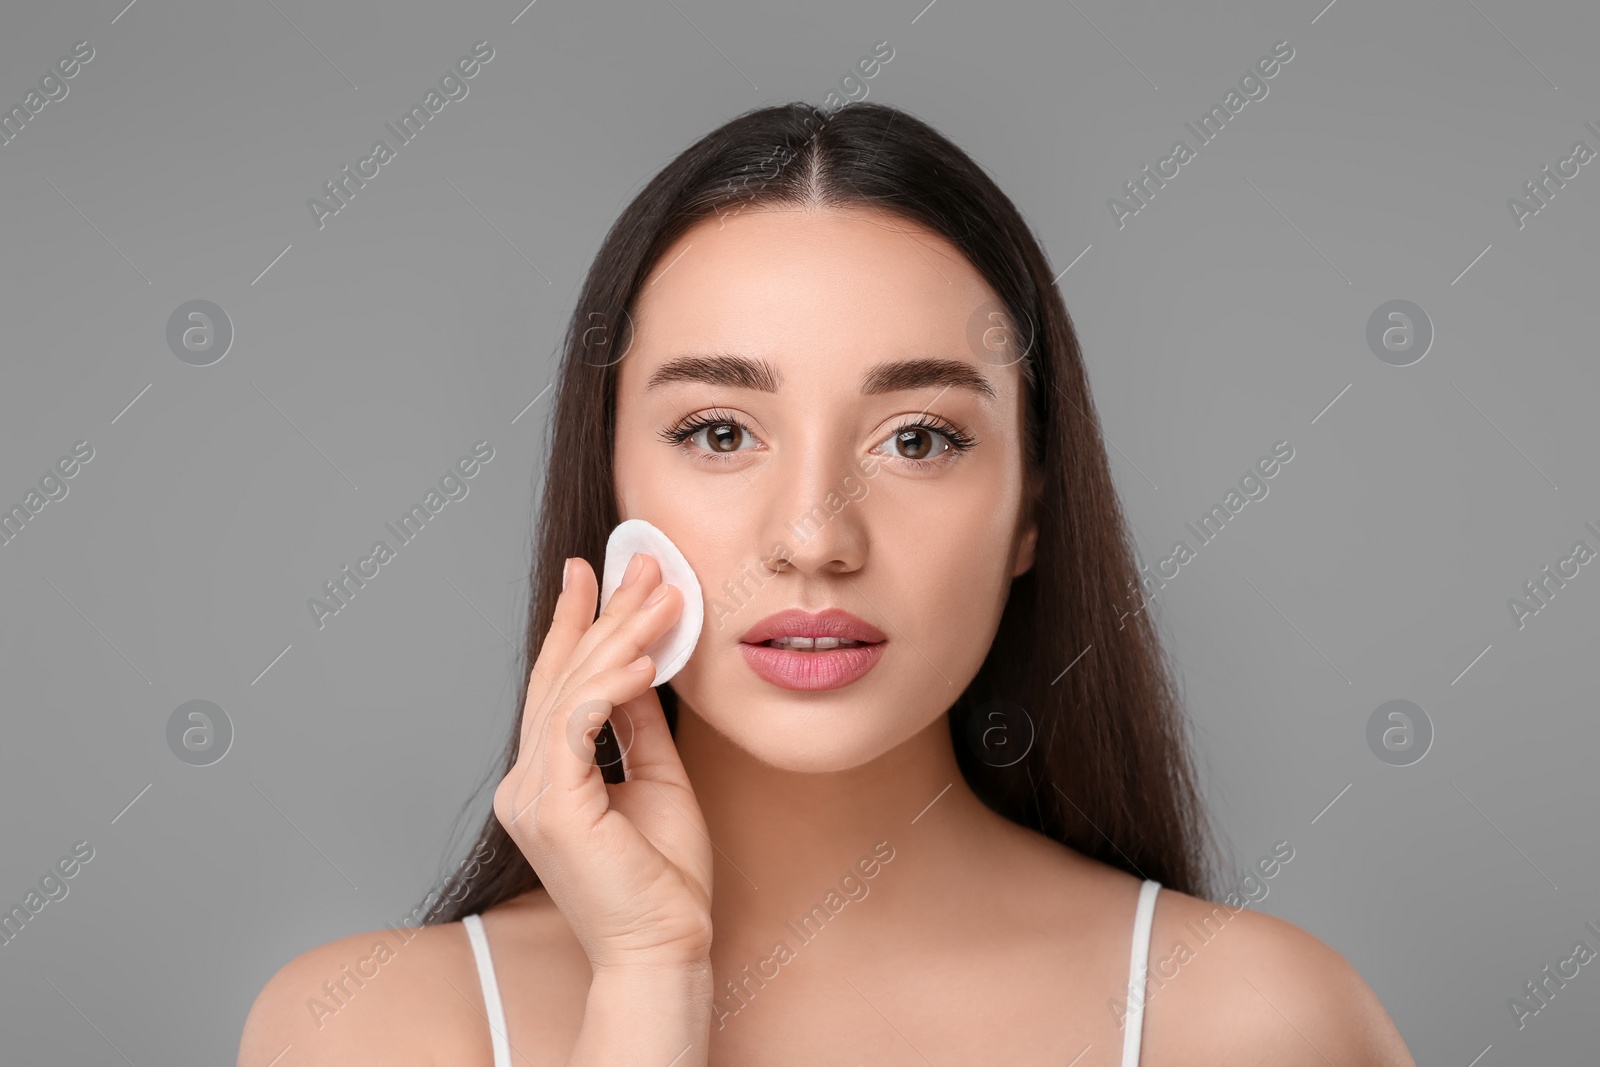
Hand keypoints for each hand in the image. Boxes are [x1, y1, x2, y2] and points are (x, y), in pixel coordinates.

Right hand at [493, 552, 713, 970]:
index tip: (595, 573)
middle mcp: (527, 784)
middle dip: (607, 615)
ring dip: (620, 638)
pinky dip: (606, 688)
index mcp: (546, 779)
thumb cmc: (663, 878)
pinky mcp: (553, 809)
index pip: (558, 685)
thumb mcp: (658, 778)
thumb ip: (639, 725)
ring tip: (661, 597)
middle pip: (563, 678)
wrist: (665, 947)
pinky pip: (574, 728)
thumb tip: (640, 668)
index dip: (575, 624)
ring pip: (569, 693)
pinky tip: (641, 661)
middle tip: (645, 565)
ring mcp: (532, 798)